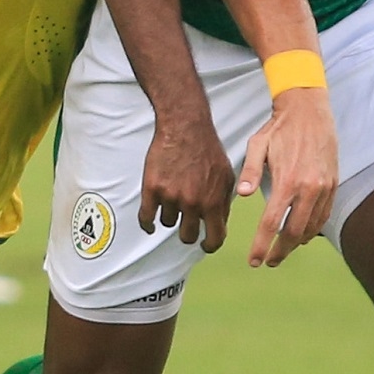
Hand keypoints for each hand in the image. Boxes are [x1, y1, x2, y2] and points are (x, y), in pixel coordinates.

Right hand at [137, 119, 233, 251]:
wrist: (185, 127)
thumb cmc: (208, 149)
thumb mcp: (226, 176)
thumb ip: (224, 201)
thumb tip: (220, 221)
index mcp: (213, 202)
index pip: (215, 238)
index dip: (210, 245)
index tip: (205, 245)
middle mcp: (192, 203)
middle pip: (187, 235)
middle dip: (188, 232)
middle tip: (186, 224)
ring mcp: (170, 197)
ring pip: (168, 222)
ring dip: (170, 216)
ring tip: (172, 200)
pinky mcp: (152, 189)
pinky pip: (146, 218)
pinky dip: (147, 224)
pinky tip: (150, 223)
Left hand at [236, 87, 336, 267]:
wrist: (310, 111)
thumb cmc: (278, 128)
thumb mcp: (257, 145)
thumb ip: (250, 171)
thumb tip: (243, 195)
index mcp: (287, 180)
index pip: (272, 223)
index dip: (262, 245)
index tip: (254, 261)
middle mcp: (309, 187)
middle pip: (294, 232)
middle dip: (280, 251)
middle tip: (268, 262)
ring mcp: (324, 187)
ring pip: (312, 227)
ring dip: (297, 243)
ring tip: (282, 251)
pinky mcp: (333, 184)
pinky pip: (324, 215)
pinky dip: (313, 229)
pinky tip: (301, 235)